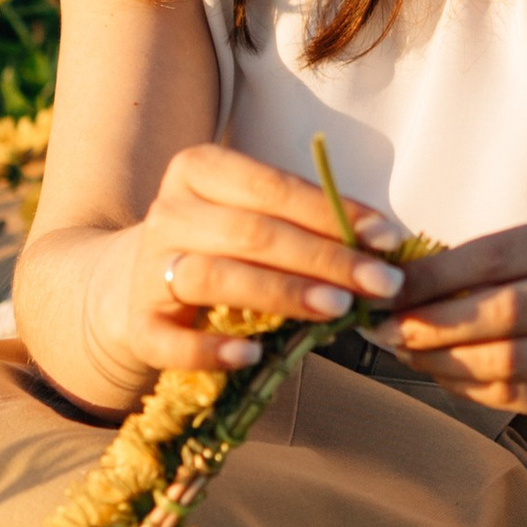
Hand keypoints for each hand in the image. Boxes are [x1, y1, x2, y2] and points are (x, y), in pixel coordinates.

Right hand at [94, 144, 408, 383]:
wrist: (140, 282)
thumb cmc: (225, 245)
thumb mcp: (261, 218)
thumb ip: (311, 225)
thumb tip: (383, 246)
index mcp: (199, 170)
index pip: (273, 187)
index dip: (333, 213)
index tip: (387, 239)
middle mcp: (168, 213)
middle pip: (252, 233)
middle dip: (325, 259)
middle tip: (381, 283)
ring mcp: (148, 270)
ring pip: (215, 277)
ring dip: (282, 294)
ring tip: (338, 310)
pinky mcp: (138, 325)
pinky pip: (170, 341)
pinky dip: (210, 350)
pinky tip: (252, 356)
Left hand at [376, 215, 526, 431]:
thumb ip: (487, 264)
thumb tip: (399, 284)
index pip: (497, 257)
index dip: (435, 276)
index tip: (387, 287)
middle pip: (504, 313)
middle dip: (434, 324)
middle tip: (385, 329)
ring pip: (506, 363)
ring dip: (442, 361)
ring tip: (405, 352)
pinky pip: (515, 397)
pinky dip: (467, 388)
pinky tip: (442, 374)